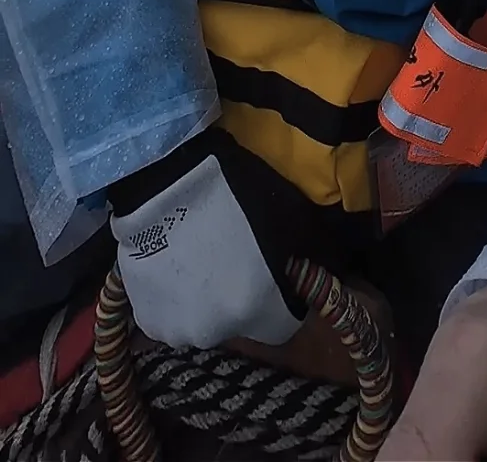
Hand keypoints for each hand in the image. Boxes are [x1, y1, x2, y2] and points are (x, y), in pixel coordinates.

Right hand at [110, 140, 300, 349]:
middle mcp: (214, 331)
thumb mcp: (286, 216)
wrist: (161, 181)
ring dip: (204, 301)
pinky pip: (169, 315)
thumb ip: (305, 252)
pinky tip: (172, 264)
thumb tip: (317, 265)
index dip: (281, 300)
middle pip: (238, 323)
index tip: (274, 277)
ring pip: (201, 322)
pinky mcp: (144, 318)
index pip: (281, 326)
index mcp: (254, 309)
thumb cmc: (228, 192)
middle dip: (239, 298)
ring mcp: (174, 329)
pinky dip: (173, 298)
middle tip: (232, 259)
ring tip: (197, 259)